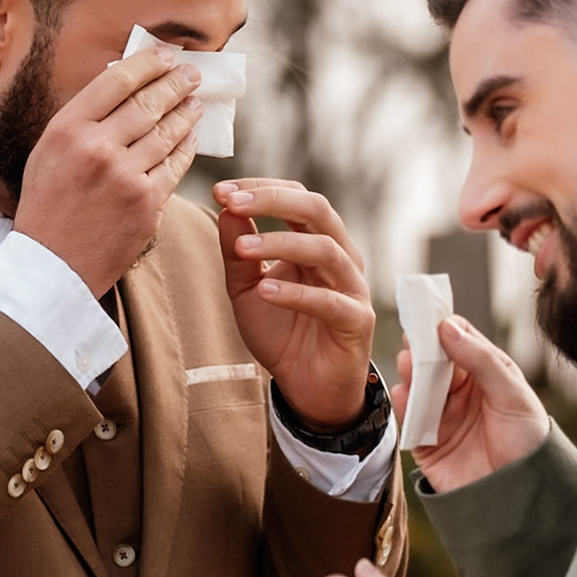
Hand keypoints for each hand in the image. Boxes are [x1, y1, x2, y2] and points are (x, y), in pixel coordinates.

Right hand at [15, 49, 203, 295]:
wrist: (52, 265)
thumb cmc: (47, 205)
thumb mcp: (48, 152)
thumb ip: (81, 119)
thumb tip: (121, 85)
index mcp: (67, 129)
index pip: (117, 80)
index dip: (147, 63)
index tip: (165, 56)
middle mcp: (97, 148)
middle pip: (148, 101)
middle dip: (176, 83)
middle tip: (191, 74)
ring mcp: (126, 176)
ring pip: (168, 132)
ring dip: (186, 112)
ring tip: (195, 102)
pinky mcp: (147, 203)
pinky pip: (175, 165)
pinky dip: (186, 147)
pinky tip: (190, 136)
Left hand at [214, 179, 373, 428]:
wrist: (306, 387)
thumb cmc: (281, 333)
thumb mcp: (246, 290)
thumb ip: (237, 252)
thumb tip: (226, 208)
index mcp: (317, 241)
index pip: (296, 198)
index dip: (260, 188)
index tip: (221, 190)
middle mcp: (340, 256)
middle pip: (317, 210)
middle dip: (273, 201)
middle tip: (233, 203)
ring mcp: (352, 287)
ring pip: (325, 249)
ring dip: (280, 244)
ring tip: (241, 249)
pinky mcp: (356, 321)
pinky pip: (329, 301)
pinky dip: (296, 293)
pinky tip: (265, 291)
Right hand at [393, 316, 549, 493]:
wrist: (520, 499)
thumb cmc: (528, 443)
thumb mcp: (512, 394)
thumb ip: (481, 360)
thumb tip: (447, 327)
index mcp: (486, 375)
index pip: (459, 341)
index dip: (443, 328)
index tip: (429, 317)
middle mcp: (461, 392)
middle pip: (433, 362)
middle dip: (422, 350)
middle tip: (413, 340)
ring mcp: (442, 416)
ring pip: (417, 386)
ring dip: (411, 374)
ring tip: (409, 365)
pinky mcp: (426, 441)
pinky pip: (408, 418)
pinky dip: (403, 405)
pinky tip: (405, 394)